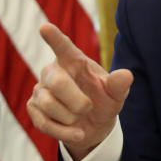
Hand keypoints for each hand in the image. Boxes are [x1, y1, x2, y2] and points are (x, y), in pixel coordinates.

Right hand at [27, 23, 132, 160]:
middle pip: (56, 83)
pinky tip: (78, 133)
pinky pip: (44, 123)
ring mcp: (40, 90)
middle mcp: (53, 71)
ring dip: (71, 117)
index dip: (54, 37)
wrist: (93, 127)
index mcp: (73, 61)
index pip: (63, 47)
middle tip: (88, 107)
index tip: (45, 27)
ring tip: (80, 118)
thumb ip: (119, 85)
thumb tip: (126, 75)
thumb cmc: (103, 101)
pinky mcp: (33, 109)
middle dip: (76, 101)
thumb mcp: (116, 94)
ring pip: (49, 105)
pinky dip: (64, 132)